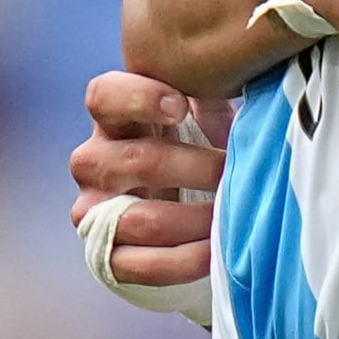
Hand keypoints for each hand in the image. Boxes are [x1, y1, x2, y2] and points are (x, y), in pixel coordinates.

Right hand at [69, 70, 226, 288]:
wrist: (179, 210)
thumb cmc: (195, 147)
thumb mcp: (200, 114)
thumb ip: (211, 92)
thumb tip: (246, 73)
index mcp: (112, 118)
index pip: (104, 96)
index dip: (139, 98)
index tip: (182, 106)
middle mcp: (92, 161)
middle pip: (138, 161)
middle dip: (198, 169)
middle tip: (235, 172)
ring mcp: (92, 211)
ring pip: (141, 219)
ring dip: (197, 220)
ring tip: (234, 214)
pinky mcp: (104, 256)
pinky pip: (141, 265)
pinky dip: (185, 261)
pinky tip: (216, 251)